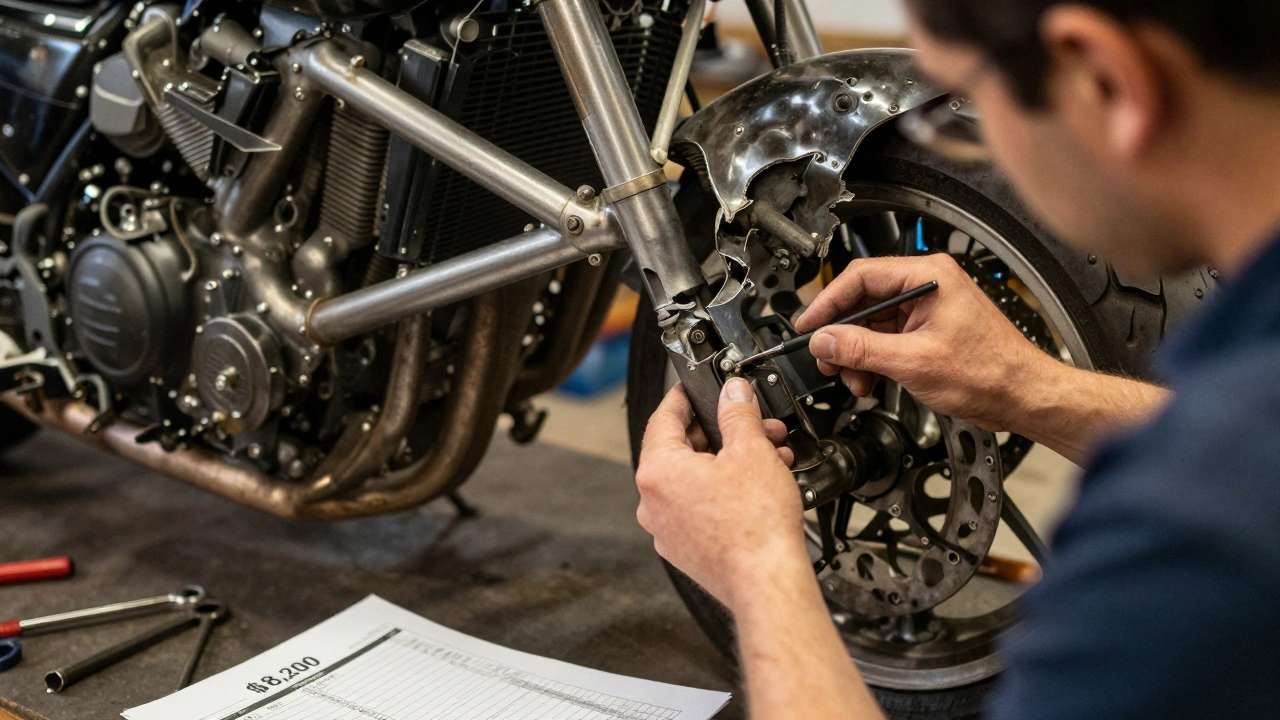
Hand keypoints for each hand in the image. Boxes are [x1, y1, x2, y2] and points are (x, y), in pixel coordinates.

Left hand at [635, 379, 807, 610]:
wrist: (767, 582)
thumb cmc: (755, 526)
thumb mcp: (751, 451)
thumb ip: (738, 414)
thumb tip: (734, 394)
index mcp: (657, 472)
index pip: (663, 418)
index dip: (684, 397)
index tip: (694, 387)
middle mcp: (653, 502)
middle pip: (684, 449)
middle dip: (724, 433)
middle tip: (754, 424)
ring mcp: (667, 529)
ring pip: (696, 480)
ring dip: (732, 461)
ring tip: (769, 455)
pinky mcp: (685, 549)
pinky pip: (701, 507)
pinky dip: (726, 491)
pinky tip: (759, 485)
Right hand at [795, 254, 1055, 431]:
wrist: (1022, 395)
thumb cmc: (991, 371)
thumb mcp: (913, 361)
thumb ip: (862, 349)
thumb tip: (825, 339)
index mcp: (928, 277)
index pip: (861, 277)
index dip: (829, 302)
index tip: (808, 324)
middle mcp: (927, 286)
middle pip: (863, 301)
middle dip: (841, 334)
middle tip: (826, 357)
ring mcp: (926, 309)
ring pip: (871, 324)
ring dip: (855, 353)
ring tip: (852, 377)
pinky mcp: (927, 331)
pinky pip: (885, 339)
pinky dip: (871, 360)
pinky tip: (868, 379)